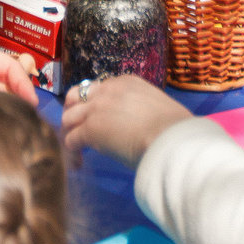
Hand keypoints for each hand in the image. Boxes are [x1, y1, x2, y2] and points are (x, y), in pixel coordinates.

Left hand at [60, 73, 194, 166]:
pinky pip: (71, 139)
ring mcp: (96, 108)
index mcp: (127, 82)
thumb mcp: (157, 106)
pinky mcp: (90, 129)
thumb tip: (141, 122)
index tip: (99, 119)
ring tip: (76, 149)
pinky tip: (78, 161)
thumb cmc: (174, 127)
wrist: (171, 138)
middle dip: (73, 112)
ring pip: (68, 118)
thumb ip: (142, 108)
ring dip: (70, 133)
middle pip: (75, 97)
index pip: (99, 89)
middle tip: (77, 128)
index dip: (95, 105)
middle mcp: (108, 90)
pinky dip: (72, 151)